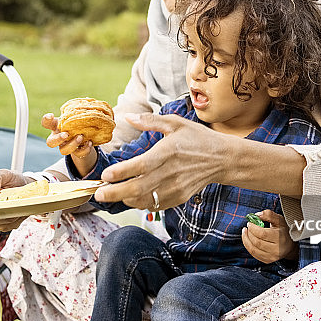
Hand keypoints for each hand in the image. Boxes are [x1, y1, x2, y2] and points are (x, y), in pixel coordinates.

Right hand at [0, 168, 28, 231]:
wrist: (26, 187)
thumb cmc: (12, 179)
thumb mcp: (4, 174)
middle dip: (0, 209)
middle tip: (11, 200)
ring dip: (10, 212)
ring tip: (17, 201)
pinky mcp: (5, 224)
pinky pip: (10, 224)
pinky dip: (17, 217)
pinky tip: (20, 208)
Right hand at [42, 112, 93, 156]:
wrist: (85, 138)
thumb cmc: (77, 123)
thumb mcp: (75, 115)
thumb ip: (78, 110)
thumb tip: (87, 100)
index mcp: (56, 126)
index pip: (46, 123)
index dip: (46, 120)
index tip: (51, 115)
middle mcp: (58, 138)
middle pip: (50, 142)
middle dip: (58, 139)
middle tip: (66, 134)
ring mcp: (66, 146)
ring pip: (63, 151)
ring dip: (72, 144)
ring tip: (81, 137)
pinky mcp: (77, 153)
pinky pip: (78, 154)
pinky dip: (84, 149)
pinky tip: (89, 142)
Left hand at [93, 113, 230, 208]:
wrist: (223, 159)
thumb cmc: (197, 138)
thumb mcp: (175, 123)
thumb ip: (149, 121)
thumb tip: (127, 116)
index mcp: (168, 152)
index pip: (141, 166)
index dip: (121, 172)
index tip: (105, 176)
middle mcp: (171, 172)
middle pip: (139, 188)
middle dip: (115, 193)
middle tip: (97, 194)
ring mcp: (176, 188)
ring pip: (145, 200)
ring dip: (124, 199)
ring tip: (109, 195)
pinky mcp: (179, 198)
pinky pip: (155, 205)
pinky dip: (139, 203)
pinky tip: (129, 197)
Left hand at [241, 210, 298, 263]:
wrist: (290, 245)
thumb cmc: (283, 230)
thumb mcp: (279, 219)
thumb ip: (268, 215)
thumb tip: (256, 215)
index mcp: (280, 238)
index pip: (263, 234)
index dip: (253, 228)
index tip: (249, 223)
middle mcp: (277, 250)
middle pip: (257, 242)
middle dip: (249, 233)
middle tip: (247, 227)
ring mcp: (272, 257)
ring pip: (253, 249)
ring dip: (246, 240)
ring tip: (245, 232)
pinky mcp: (268, 261)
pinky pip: (254, 254)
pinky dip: (248, 246)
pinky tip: (248, 239)